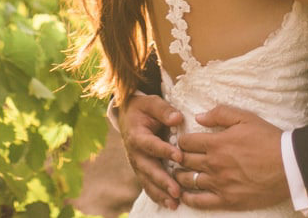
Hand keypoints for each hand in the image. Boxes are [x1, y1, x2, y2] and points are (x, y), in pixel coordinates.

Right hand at [119, 94, 183, 208]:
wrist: (128, 117)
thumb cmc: (143, 109)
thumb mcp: (151, 103)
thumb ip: (163, 110)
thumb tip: (177, 118)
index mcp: (137, 135)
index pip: (151, 145)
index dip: (164, 151)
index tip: (179, 157)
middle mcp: (135, 153)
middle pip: (148, 169)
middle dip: (163, 181)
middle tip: (177, 191)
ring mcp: (137, 164)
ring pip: (148, 181)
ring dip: (161, 193)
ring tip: (175, 203)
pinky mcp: (142, 171)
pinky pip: (148, 186)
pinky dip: (158, 196)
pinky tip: (170, 205)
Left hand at [175, 105, 289, 208]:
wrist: (289, 166)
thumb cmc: (268, 140)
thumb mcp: (246, 118)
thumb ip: (220, 114)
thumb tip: (199, 117)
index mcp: (216, 143)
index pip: (186, 142)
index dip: (181, 141)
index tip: (182, 142)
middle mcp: (214, 164)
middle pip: (184, 161)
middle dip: (178, 157)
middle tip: (177, 157)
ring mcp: (219, 183)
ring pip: (188, 180)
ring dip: (179, 176)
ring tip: (178, 173)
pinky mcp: (227, 200)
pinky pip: (200, 202)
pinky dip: (188, 198)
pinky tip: (184, 195)